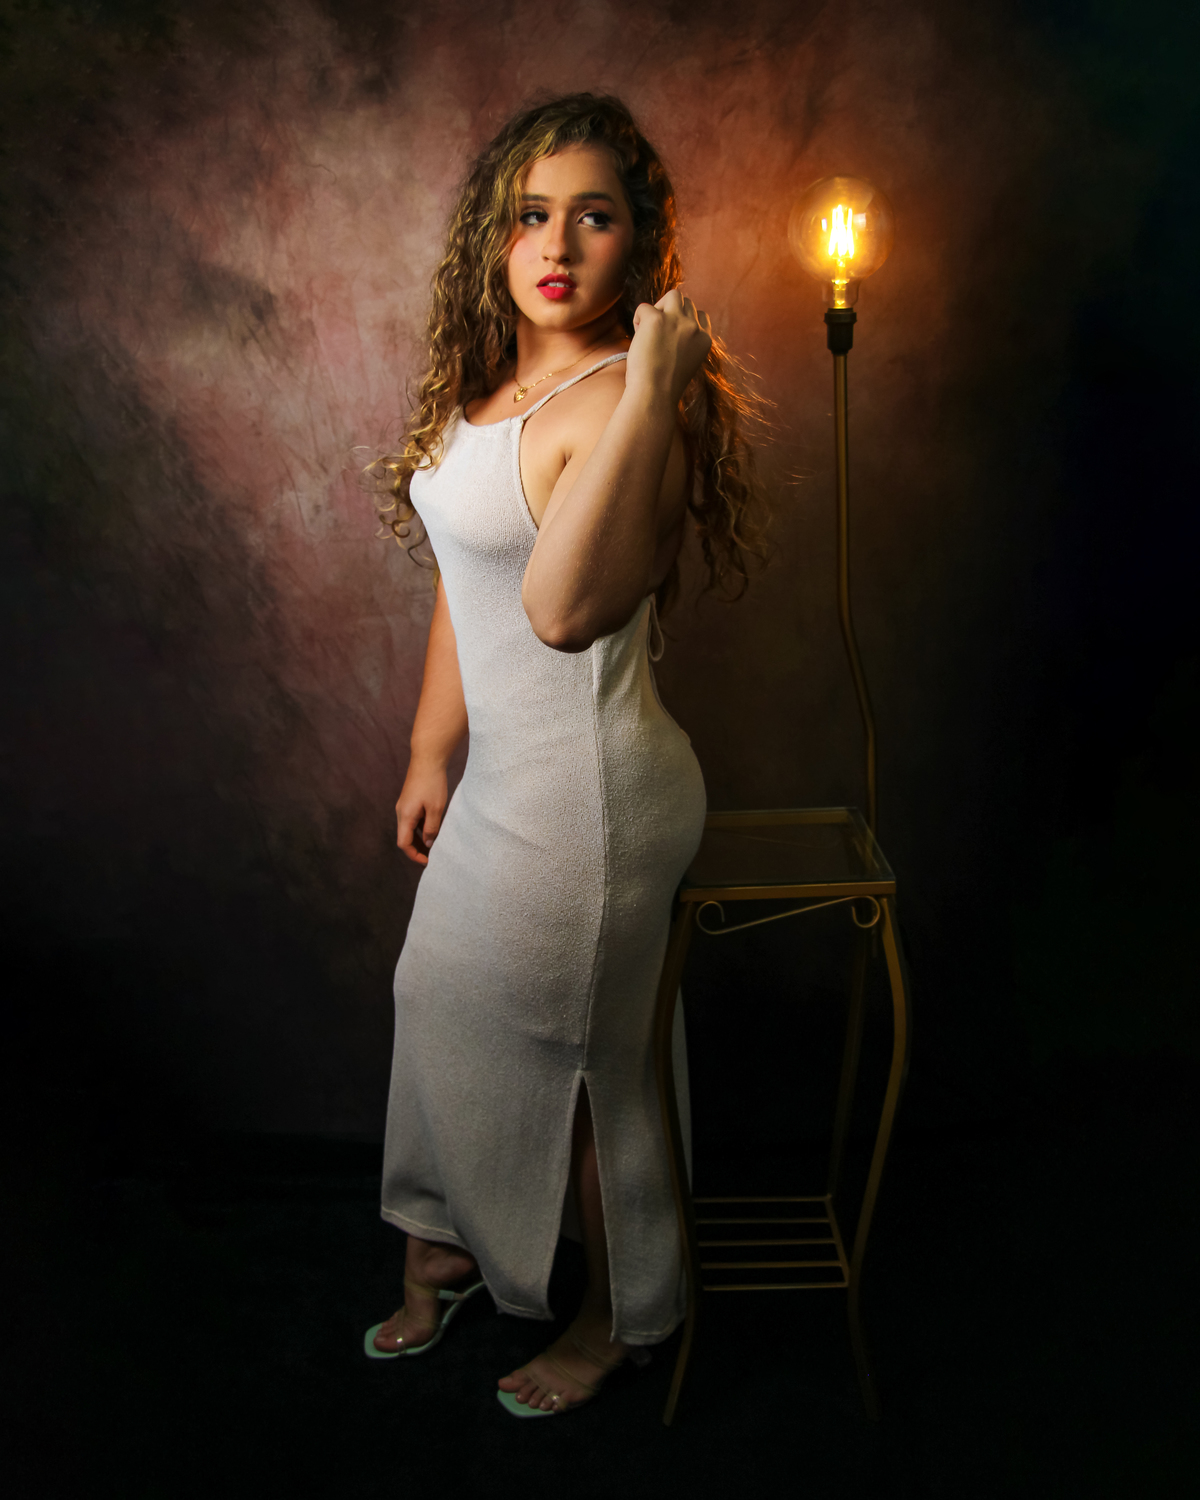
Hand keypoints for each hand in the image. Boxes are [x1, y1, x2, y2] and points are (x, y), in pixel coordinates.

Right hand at [395, 759, 448, 865]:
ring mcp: (404, 806)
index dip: (414, 855)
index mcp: (405, 816)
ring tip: (434, 845)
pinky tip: (433, 829)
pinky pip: (412, 819)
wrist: (427, 758)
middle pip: (404, 837)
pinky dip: (420, 828)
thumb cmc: (432, 782)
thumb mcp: (436, 808)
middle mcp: (401, 812)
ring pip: (409, 829)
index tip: (427, 862)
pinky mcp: (409, 800)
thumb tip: (428, 843)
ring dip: (419, 839)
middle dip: (417, 849)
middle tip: (432, 857)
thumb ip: (431, 828)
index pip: (404, 844)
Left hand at [625, 289, 712, 406]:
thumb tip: (669, 327)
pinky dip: (638, 319)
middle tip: (658, 334)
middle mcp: (694, 328)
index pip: (701, 315)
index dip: (684, 320)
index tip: (672, 335)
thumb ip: (685, 343)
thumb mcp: (685, 363)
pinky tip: (637, 337)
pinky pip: (644, 307)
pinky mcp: (656, 319)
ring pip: (673, 295)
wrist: (654, 395)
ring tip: (649, 329)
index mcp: (705, 340)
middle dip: (671, 312)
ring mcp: (677, 321)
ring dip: (659, 307)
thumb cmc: (664, 386)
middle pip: (686, 302)